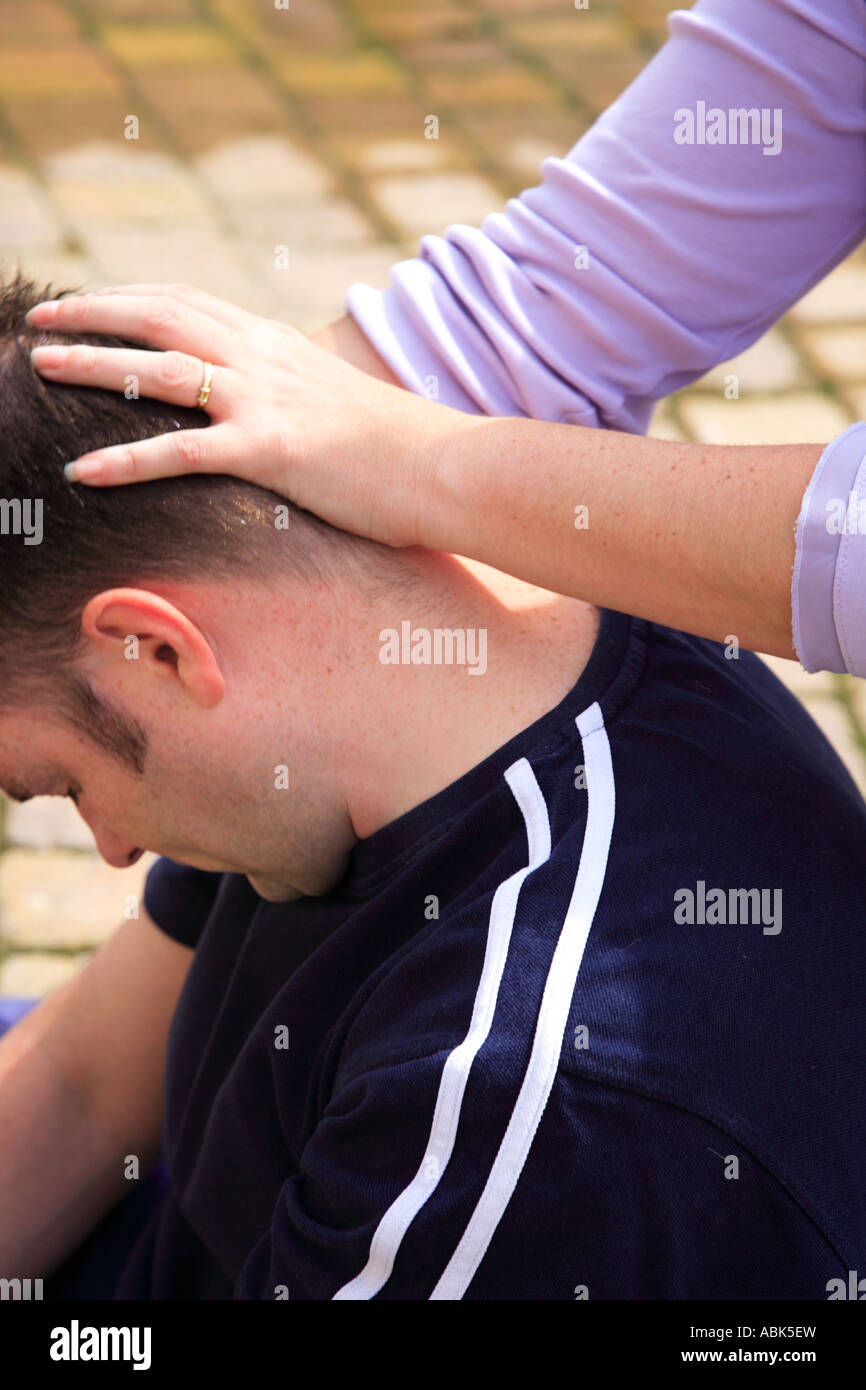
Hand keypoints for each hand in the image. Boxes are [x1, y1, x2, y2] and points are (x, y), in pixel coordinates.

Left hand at [26, 283, 460, 548]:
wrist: (446, 467)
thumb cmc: (398, 447)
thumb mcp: (336, 401)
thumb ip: (290, 390)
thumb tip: (265, 407)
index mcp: (275, 343)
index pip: (187, 301)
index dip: (129, 296)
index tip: (88, 301)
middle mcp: (262, 359)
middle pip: (160, 317)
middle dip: (92, 313)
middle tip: (41, 321)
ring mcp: (265, 401)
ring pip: (159, 370)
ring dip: (92, 365)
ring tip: (39, 368)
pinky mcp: (271, 452)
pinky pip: (182, 453)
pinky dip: (127, 460)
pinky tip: (82, 473)